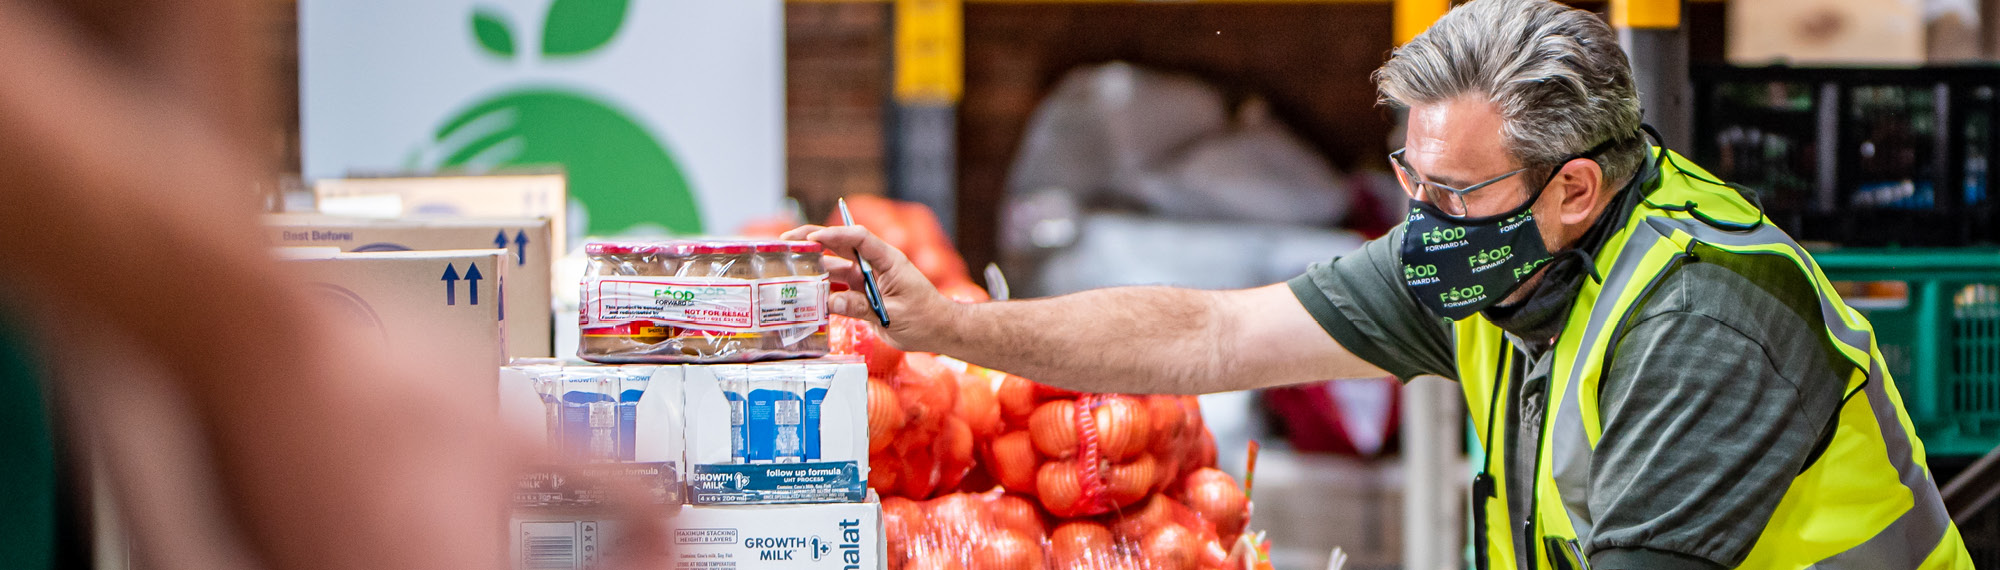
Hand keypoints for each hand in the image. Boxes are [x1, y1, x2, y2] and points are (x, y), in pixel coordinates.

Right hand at [782, 224, 962, 351]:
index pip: (858, 239)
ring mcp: (867, 279)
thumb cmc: (924, 319)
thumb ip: (861, 308)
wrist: (938, 330)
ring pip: (836, 268)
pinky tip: (805, 294)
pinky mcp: (863, 294)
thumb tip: (830, 303)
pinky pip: (839, 288)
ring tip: (788, 268)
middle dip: (814, 241)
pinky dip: (823, 290)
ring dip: (814, 268)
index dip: (834, 234)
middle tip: (787, 240)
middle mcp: (875, 265)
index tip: (812, 238)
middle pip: (841, 246)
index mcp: (888, 261)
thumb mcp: (893, 315)